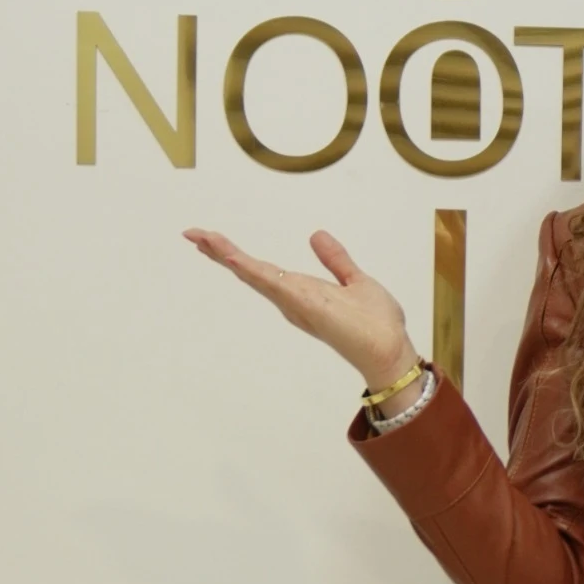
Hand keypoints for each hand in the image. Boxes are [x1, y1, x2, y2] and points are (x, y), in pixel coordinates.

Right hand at [181, 226, 419, 393]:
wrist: (392, 349)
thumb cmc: (377, 324)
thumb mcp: (355, 281)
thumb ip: (335, 260)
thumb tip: (316, 235)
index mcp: (302, 293)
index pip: (263, 270)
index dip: (236, 255)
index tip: (211, 239)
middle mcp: (293, 300)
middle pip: (251, 272)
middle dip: (221, 253)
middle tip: (192, 234)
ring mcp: (297, 303)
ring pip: (256, 276)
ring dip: (228, 256)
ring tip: (201, 238)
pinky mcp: (308, 306)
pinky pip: (276, 286)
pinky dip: (254, 272)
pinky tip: (234, 259)